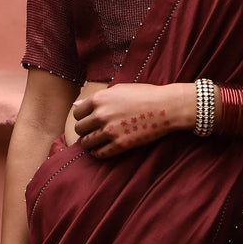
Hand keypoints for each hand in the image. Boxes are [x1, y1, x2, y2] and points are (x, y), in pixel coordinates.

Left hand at [72, 83, 192, 158]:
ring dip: (89, 143)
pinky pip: (100, 153)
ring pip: (87, 142)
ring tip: (95, 142)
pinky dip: (98, 153)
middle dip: (84, 131)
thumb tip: (76, 106)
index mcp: (100, 99)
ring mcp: (110, 131)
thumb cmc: (145, 95)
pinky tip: (101, 150)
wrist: (166, 107)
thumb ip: (97, 98)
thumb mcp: (119, 89)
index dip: (82, 117)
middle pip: (80, 128)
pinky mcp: (120, 144)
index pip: (77, 113)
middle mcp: (101, 115)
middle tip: (92, 132)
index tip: (88, 120)